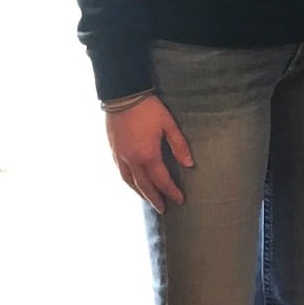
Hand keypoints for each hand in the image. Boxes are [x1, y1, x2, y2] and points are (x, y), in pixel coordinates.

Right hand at [105, 95, 192, 212]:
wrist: (122, 95)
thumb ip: (179, 145)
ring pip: (131, 183)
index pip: (162, 180)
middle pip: (145, 186)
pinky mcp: (114, 151)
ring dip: (141, 193)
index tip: (180, 200)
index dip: (171, 191)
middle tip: (163, 209)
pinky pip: (122, 173)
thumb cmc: (147, 108)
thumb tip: (189, 164)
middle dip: (155, 199)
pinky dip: (129, 182)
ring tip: (149, 200)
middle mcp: (132, 161)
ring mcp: (121, 157)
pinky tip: (134, 183)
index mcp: (148, 155)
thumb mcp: (168, 124)